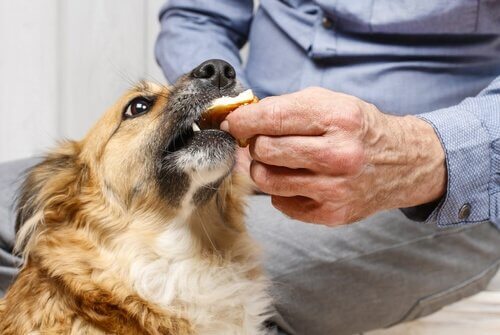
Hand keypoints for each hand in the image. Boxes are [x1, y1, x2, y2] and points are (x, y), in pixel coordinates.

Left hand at [221, 87, 446, 225]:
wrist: (403, 163)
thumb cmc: (360, 129)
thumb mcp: (331, 103)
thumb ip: (285, 108)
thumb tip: (240, 120)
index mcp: (338, 118)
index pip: (271, 118)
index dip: (242, 121)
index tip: (233, 123)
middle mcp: (339, 155)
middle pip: (264, 150)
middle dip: (256, 144)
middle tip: (264, 141)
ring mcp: (336, 188)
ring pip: (267, 180)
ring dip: (264, 168)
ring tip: (280, 161)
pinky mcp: (332, 214)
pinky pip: (280, 202)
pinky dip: (281, 190)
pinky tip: (299, 179)